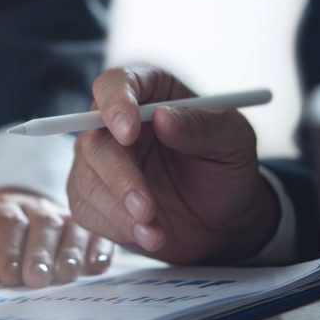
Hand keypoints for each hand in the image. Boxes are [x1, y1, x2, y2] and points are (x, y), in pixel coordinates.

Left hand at [0, 189, 113, 286]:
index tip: (8, 275)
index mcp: (1, 210)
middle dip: (40, 252)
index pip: (7, 223)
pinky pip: (97, 232)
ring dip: (70, 251)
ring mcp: (63, 216)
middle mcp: (34, 210)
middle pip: (41, 226)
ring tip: (67, 276)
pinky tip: (97, 266)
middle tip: (37, 280)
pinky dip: (99, 248)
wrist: (21, 211)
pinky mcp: (86, 227)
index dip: (10, 248)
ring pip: (72, 227)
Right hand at [67, 65, 278, 264]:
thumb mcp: (233, 141)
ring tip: (157, 231)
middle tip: (146, 206)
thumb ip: (203, 126)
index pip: (114, 84)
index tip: (128, 132)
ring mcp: (100, 161)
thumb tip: (164, 118)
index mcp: (149, 92)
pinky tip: (149, 235)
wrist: (223, 219)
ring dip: (120, 210)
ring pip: (86, 178)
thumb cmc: (227, 166)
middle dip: (119, 176)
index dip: (115, 104)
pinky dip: (117, 227)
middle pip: (94, 138)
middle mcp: (115, 123)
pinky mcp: (93, 196)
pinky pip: (86, 209)